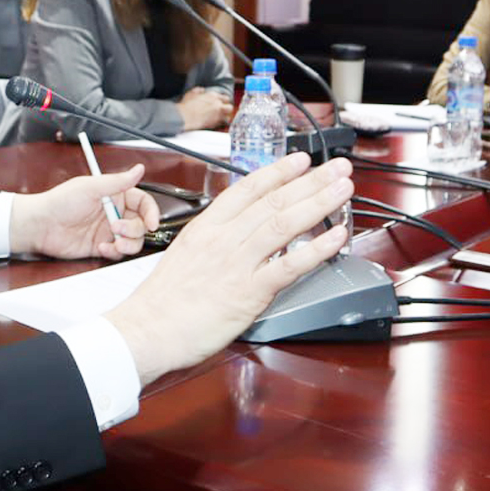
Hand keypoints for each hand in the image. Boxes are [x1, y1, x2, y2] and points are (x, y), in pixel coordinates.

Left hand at [10, 164, 159, 259]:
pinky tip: (100, 247)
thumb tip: (139, 169)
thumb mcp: (91, 187)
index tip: (152, 223)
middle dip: (134, 229)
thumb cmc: (60, 201)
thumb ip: (118, 181)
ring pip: (133, 241)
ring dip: (128, 243)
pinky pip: (118, 252)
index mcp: (115, 195)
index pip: (143, 203)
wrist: (41, 225)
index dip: (152, 213)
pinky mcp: (102, 246)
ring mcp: (108, 231)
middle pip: (141, 224)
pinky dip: (114, 252)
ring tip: (113, 241)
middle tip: (116, 228)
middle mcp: (115, 213)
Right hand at [104, 153, 352, 385]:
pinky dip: (316, 249)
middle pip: (273, 200)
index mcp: (206, 227)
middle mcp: (224, 239)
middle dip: (310, 181)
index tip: (300, 161)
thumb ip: (213, 241)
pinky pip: (289, 266)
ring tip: (342, 190)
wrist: (147, 330)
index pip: (248, 189)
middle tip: (337, 168)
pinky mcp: (249, 292)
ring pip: (284, 224)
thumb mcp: (184, 254)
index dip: (278, 172)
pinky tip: (335, 237)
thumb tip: (238, 236)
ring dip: (318, 203)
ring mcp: (237, 263)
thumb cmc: (161, 301)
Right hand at [177, 87, 233, 130]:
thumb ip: (198, 91)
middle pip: (230, 107)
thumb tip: (201, 90)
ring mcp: (218, 114)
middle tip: (222, 111)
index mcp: (213, 96)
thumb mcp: (191, 93)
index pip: (225, 98)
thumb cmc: (187, 105)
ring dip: (225, 117)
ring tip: (220, 118)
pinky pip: (222, 124)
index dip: (223, 101)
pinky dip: (220, 124)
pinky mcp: (215, 123)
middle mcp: (218, 104)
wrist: (186, 116)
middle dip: (227, 109)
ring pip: (228, 117)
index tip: (220, 103)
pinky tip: (214, 123)